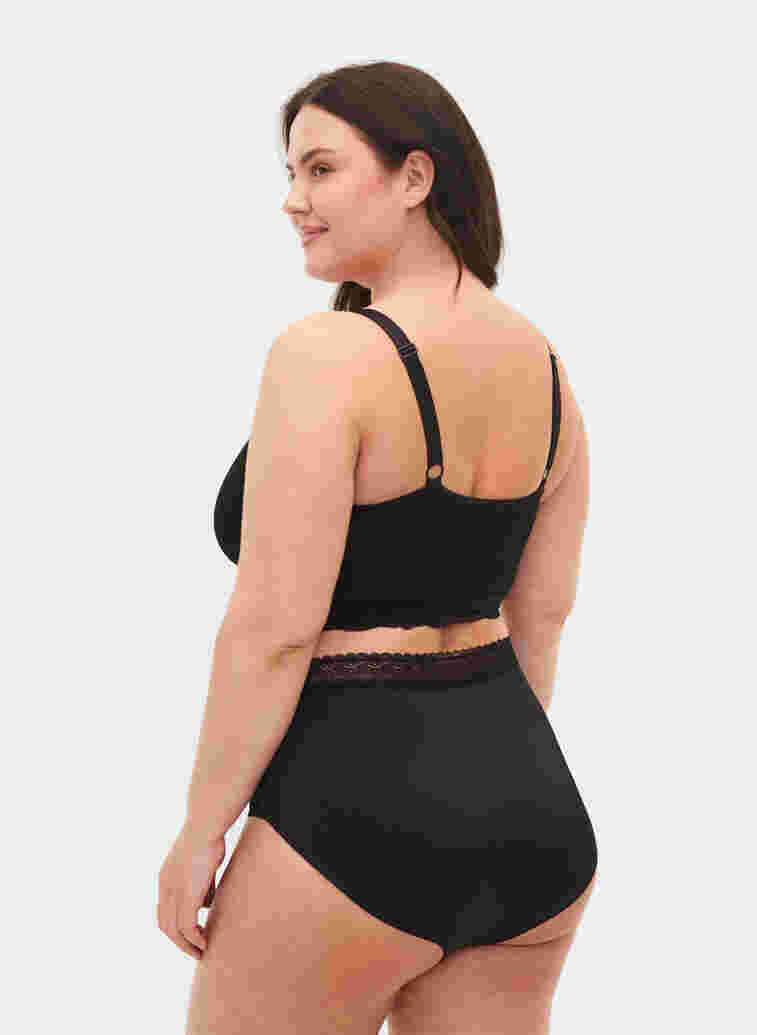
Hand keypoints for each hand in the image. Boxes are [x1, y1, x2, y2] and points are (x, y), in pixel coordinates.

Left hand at [157, 824, 225, 959]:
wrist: (206, 824)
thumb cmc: (209, 837)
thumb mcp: (202, 863)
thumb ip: (202, 883)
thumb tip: (207, 901)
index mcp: (165, 878)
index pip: (164, 911)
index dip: (175, 926)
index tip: (191, 935)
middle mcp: (165, 887)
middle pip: (165, 925)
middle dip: (179, 942)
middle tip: (195, 951)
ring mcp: (174, 891)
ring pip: (174, 930)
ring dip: (187, 945)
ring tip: (201, 952)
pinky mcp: (187, 893)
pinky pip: (187, 925)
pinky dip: (195, 938)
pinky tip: (204, 942)